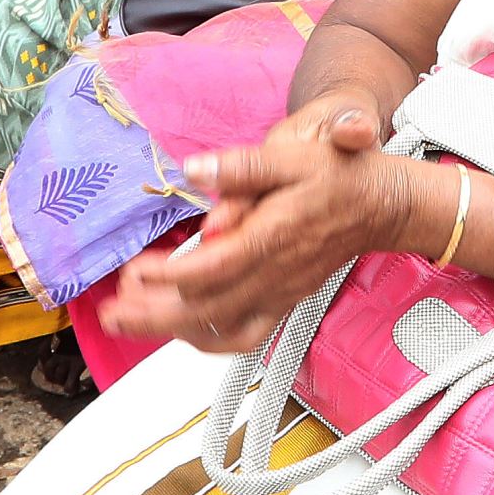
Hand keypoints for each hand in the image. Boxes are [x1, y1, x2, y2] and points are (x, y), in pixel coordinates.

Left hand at [100, 96, 428, 351]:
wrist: (381, 205)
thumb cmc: (339, 176)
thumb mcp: (292, 154)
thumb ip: (241, 166)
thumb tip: (196, 169)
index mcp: (274, 237)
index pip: (214, 269)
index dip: (169, 276)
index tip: (136, 269)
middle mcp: (275, 275)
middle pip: (206, 310)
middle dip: (153, 315)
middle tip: (112, 310)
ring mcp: (279, 294)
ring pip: (220, 329)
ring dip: (170, 331)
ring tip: (131, 320)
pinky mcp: (281, 302)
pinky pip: (242, 336)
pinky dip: (206, 340)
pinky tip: (179, 328)